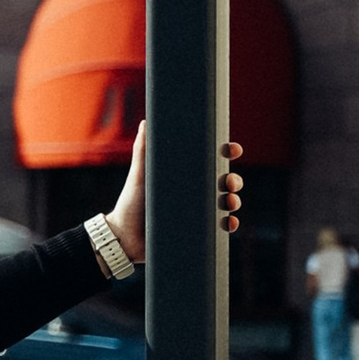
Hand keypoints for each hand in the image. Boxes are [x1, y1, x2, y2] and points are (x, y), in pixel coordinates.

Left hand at [108, 127, 241, 264]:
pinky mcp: (197, 230)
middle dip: (233, 180)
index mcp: (183, 176)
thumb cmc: (130, 203)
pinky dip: (229, 224)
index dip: (225, 154)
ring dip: (233, 201)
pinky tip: (229, 222)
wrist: (125, 237)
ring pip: (225, 203)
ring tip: (229, 202)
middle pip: (223, 182)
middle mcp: (193, 192)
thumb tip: (146, 122)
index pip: (209, 161)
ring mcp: (196, 212)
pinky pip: (219, 227)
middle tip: (229, 182)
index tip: (233, 149)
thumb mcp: (139, 175)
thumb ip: (142, 150)